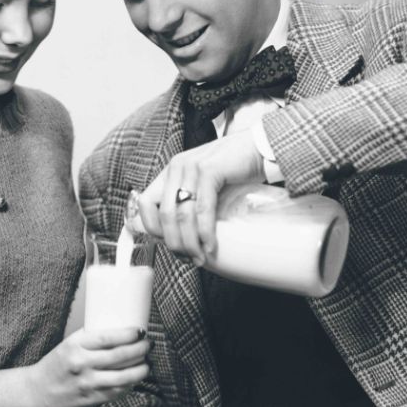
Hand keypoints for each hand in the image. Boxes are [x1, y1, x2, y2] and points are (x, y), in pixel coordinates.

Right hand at [29, 327, 148, 406]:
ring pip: (123, 376)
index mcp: (75, 345)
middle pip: (120, 356)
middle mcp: (81, 364)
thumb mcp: (69, 344)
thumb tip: (121, 330)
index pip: (108, 337)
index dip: (129, 334)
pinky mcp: (91, 400)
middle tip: (149, 345)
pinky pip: (117, 392)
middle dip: (141, 349)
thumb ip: (91, 338)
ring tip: (147, 363)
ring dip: (141, 369)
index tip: (140, 331)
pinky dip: (130, 384)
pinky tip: (135, 379)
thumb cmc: (57, 364)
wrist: (37, 391)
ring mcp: (87, 384)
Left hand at [137, 130, 264, 264]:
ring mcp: (192, 167)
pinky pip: (203, 209)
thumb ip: (191, 200)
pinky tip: (210, 245)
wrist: (261, 148)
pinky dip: (205, 231)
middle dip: (174, 242)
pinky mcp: (210, 170)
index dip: (153, 229)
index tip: (170, 245)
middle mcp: (177, 167)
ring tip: (199, 257)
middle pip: (164, 214)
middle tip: (187, 258)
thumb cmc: (236, 170)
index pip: (145, 203)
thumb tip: (183, 235)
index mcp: (171, 171)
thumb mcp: (205, 184)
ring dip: (190, 242)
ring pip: (182, 215)